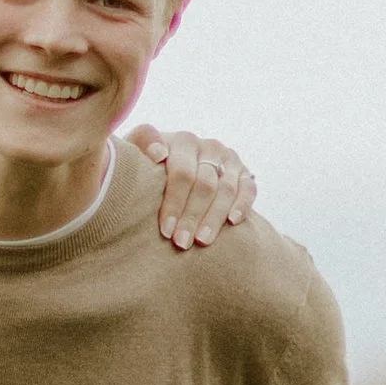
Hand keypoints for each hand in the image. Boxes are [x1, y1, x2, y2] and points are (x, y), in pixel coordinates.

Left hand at [129, 127, 255, 250]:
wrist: (169, 168)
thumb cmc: (146, 167)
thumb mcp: (136, 153)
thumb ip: (142, 143)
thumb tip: (159, 154)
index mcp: (183, 141)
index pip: (182, 173)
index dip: (174, 203)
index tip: (165, 231)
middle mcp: (208, 147)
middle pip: (204, 184)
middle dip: (192, 216)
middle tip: (182, 243)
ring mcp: (228, 160)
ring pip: (226, 190)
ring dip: (214, 217)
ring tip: (202, 241)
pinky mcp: (244, 173)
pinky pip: (248, 189)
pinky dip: (243, 205)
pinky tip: (232, 223)